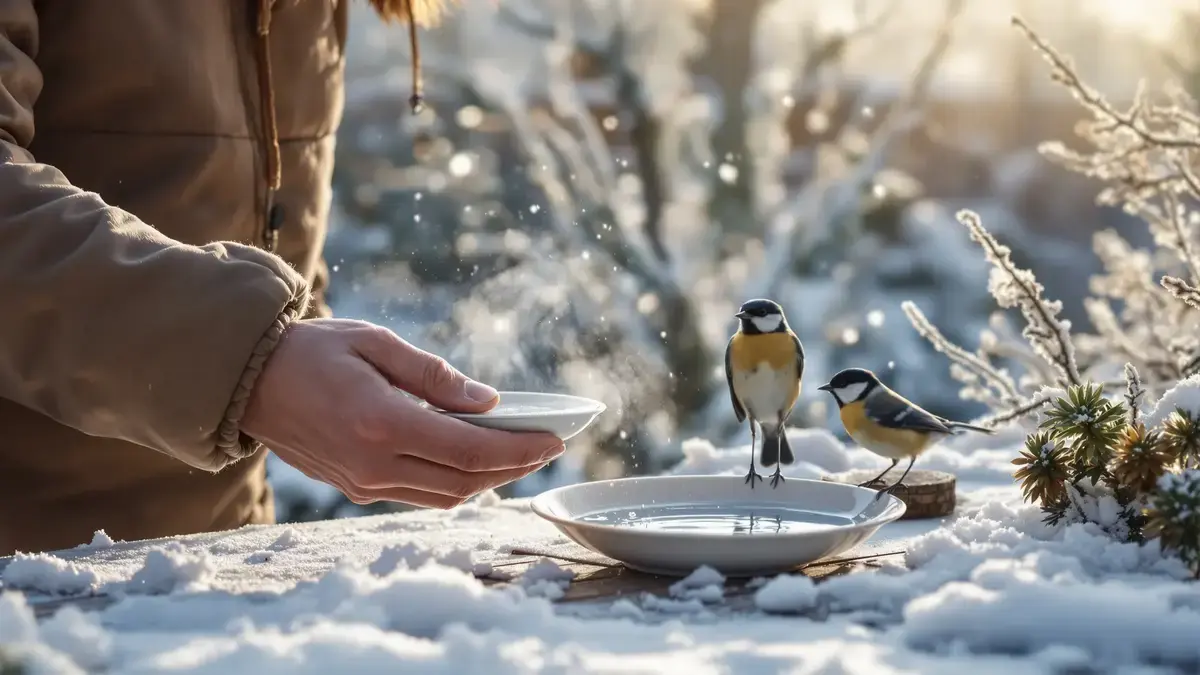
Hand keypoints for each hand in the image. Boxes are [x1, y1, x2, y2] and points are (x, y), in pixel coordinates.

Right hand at [240, 318, 564, 507]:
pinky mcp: (356, 489)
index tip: (555, 439)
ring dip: (488, 480)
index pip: (470, 451)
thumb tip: (489, 402)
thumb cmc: (312, 351)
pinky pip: (419, 494)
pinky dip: (455, 482)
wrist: (246, 381)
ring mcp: (363, 484)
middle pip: (465, 482)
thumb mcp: (376, 343)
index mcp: (382, 424)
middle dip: (514, 468)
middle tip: (547, 446)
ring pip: (445, 497)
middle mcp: (374, 465)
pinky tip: (474, 460)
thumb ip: (435, 376)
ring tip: (520, 454)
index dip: (520, 449)